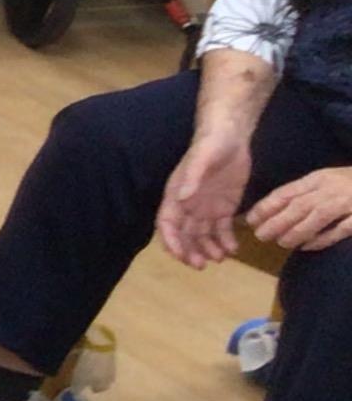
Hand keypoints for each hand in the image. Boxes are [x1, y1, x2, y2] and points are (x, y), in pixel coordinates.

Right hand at [156, 130, 253, 267]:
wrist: (230, 136)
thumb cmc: (211, 144)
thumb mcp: (202, 159)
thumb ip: (192, 178)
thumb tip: (182, 199)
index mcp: (176, 194)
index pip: (167, 223)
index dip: (171, 240)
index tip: (180, 255)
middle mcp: (188, 205)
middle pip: (184, 234)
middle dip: (190, 251)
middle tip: (202, 264)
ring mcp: (205, 207)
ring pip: (202, 236)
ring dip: (208, 249)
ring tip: (221, 258)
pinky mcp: (224, 207)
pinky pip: (222, 229)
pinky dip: (226, 241)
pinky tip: (234, 249)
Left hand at [247, 164, 351, 254]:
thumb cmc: (351, 183)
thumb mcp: (327, 181)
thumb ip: (305, 192)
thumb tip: (274, 209)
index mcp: (319, 178)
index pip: (287, 192)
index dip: (267, 206)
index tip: (250, 219)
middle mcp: (331, 188)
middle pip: (298, 206)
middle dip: (276, 222)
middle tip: (260, 235)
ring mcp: (348, 202)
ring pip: (316, 217)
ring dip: (296, 231)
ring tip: (281, 243)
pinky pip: (339, 229)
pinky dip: (322, 238)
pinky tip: (308, 247)